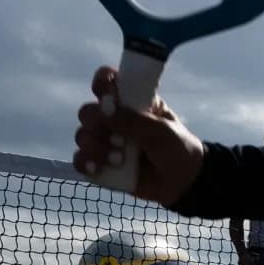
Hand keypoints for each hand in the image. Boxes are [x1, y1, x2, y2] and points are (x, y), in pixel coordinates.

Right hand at [76, 64, 205, 206]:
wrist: (183, 182)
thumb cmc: (177, 148)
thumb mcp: (161, 131)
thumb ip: (134, 120)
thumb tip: (105, 109)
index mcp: (131, 101)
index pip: (107, 81)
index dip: (102, 83)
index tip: (106, 97)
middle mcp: (115, 118)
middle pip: (87, 111)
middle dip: (96, 124)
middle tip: (118, 139)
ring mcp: (106, 141)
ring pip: (82, 136)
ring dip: (95, 147)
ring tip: (118, 160)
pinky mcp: (101, 164)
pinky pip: (80, 160)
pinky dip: (85, 163)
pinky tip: (98, 168)